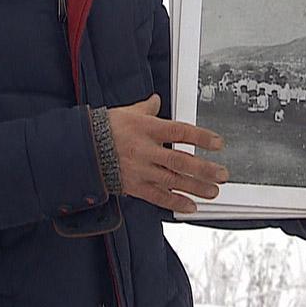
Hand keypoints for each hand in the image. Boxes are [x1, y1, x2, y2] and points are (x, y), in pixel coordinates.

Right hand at [108, 94, 228, 213]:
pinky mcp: (135, 185)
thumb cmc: (106, 128)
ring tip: (213, 192)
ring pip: (172, 180)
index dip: (201, 137)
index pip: (180, 132)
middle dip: (204, 169)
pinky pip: (158, 196)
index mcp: (147, 128)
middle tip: (222, 174)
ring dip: (195, 188)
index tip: (218, 143)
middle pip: (180, 161)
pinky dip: (175, 202)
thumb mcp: (128, 112)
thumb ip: (146, 108)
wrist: (83, 149)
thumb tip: (156, 100)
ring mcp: (141, 169)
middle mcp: (146, 149)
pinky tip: (190, 206)